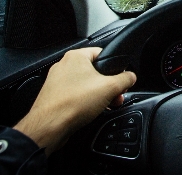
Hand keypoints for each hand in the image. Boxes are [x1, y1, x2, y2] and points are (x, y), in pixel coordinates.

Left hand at [14, 47, 136, 155]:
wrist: (50, 126)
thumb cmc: (73, 103)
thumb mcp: (110, 88)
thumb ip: (125, 79)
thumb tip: (131, 76)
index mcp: (76, 56)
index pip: (102, 54)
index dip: (115, 67)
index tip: (121, 79)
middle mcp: (64, 66)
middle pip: (95, 71)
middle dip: (108, 85)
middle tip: (116, 95)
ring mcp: (57, 81)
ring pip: (85, 84)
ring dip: (99, 95)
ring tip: (106, 105)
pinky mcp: (54, 96)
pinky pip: (75, 95)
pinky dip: (85, 102)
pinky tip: (91, 112)